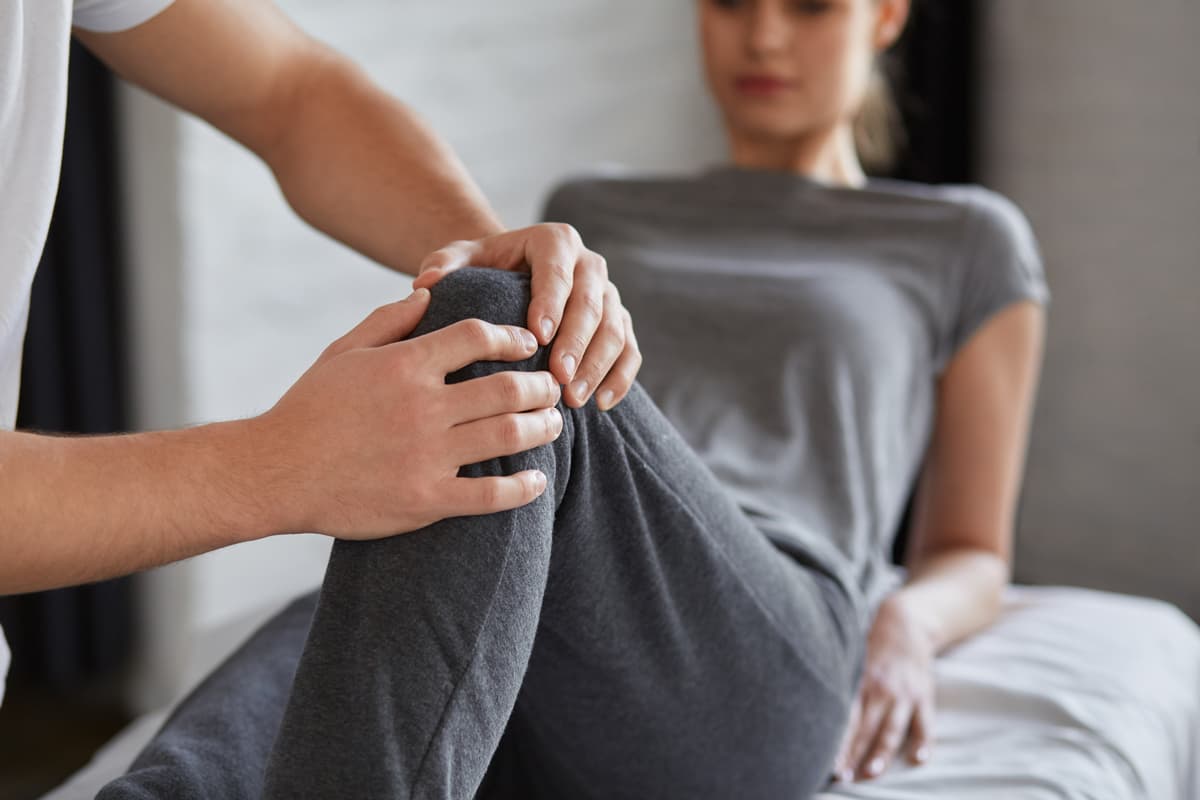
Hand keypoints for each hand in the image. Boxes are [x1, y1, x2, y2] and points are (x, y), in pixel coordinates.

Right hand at [254, 288, 562, 538]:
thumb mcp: (342, 352)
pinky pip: (489, 495)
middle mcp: (422, 407)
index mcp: (405, 366)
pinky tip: (537, 481)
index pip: (477, 337)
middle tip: (552, 387)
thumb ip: (388, 320)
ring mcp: (427, 455)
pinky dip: (522, 488)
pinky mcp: (426, 499)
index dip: (512, 336)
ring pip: (507, 435)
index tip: (528, 342)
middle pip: (506, 387)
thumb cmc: (309, 409)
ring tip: (553, 423)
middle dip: (541, 385)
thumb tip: (427, 293)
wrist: (275, 472)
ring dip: (541, 427)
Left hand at [413, 224, 641, 410]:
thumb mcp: (460, 260)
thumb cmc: (483, 270)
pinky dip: (620, 378)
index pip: (558, 270)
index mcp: (554, 241)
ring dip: (597, 366)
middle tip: (558, 379)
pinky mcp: (620, 323)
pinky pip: (629, 351)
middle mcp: (589, 264)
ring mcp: (609, 295)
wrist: (512, 277)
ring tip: (573, 399)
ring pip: (615, 329)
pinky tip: (601, 404)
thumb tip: (423, 285)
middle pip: (593, 303)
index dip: (552, 302)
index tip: (537, 336)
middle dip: (577, 342)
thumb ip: (443, 266)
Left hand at [833, 593, 935, 781]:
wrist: (906, 623)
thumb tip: (813, 705)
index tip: (827, 763)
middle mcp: (879, 689)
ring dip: (881, 753)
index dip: (836, 742)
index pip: (844, 718)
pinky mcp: (923, 695)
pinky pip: (925, 722)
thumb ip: (840, 683)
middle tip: (843, 777)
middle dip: (852, 754)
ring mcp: (902, 694)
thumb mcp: (851, 660)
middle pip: (864, 728)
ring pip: (891, 729)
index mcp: (858, 682)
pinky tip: (919, 759)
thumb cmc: (871, 646)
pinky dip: (924, 742)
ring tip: (871, 773)